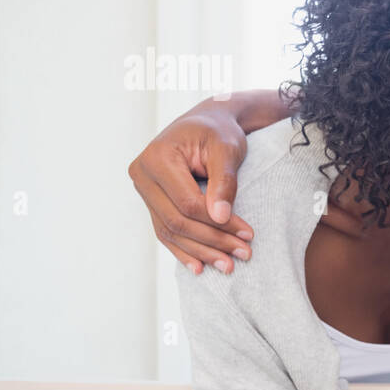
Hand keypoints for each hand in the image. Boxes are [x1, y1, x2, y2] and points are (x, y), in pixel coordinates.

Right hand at [128, 100, 252, 274]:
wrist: (207, 123)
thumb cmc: (219, 132)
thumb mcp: (227, 149)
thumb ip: (224, 181)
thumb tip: (220, 217)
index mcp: (157, 158)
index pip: (187, 203)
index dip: (218, 223)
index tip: (248, 234)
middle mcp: (142, 175)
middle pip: (177, 221)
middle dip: (212, 242)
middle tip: (244, 255)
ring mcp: (144, 190)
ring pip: (170, 231)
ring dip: (200, 252)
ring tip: (228, 266)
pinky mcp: (151, 201)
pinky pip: (165, 231)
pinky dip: (183, 250)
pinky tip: (201, 267)